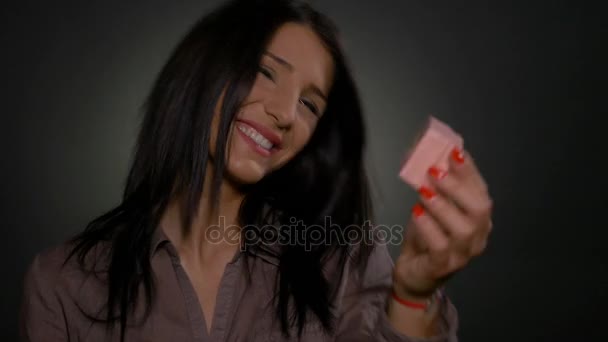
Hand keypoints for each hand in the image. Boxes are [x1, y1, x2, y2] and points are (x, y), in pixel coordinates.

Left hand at [393, 148, 493, 300]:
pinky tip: (417, 212)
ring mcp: (463, 254)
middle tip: (434, 172)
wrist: (414, 273)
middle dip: (457, 187)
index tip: (454, 152)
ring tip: (423, 192)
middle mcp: (478, 236)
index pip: (481, 191)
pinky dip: (428, 226)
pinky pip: (441, 245)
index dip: (469, 171)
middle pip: (479, 209)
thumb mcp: (431, 207)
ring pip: (463, 228)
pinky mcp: (444, 266)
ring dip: (442, 205)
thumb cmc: (427, 236)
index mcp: (480, 219)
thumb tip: (428, 155)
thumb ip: (435, 187)